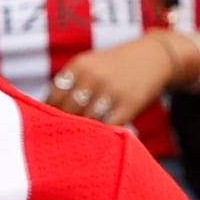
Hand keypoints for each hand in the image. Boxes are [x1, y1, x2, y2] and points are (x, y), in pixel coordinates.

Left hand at [51, 29, 196, 125]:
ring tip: (81, 141)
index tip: (48, 126)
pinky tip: (101, 138)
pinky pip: (109, 127)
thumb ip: (69, 83)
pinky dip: (103, 134)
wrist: (155, 57)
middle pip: (68, 112)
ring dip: (84, 132)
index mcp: (79, 66)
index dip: (49, 114)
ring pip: (87, 122)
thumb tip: (44, 110)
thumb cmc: (115, 66)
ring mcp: (111, 91)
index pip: (53, 97)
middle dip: (65, 126)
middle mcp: (93, 77)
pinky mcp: (129, 104)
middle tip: (64, 138)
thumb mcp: (90, 64)